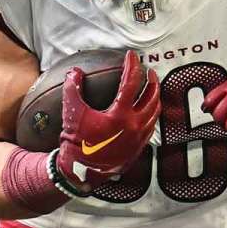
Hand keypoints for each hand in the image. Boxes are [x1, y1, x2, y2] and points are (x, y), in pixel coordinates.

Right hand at [54, 52, 159, 194]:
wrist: (81, 172)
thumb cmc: (76, 142)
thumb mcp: (72, 112)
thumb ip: (72, 89)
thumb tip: (74, 72)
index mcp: (121, 114)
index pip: (131, 82)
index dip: (132, 65)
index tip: (131, 55)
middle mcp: (135, 125)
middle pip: (151, 96)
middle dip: (151, 80)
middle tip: (148, 71)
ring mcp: (139, 137)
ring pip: (155, 112)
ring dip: (154, 97)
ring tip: (151, 88)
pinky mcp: (138, 147)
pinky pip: (151, 126)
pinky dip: (151, 113)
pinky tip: (146, 111)